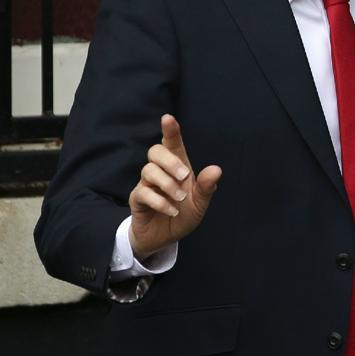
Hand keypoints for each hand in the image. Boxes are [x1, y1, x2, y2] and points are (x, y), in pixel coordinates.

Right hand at [127, 114, 221, 258]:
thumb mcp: (200, 202)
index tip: (168, 118)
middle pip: (155, 151)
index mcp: (178, 167)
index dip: (170, 131)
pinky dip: (160, 201)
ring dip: (167, 184)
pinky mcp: (137, 199)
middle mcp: (161, 172)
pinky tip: (172, 210)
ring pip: (148, 170)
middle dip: (170, 161)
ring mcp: (147, 184)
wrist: (165, 237)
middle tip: (184, 176)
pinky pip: (142, 193)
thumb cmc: (183, 214)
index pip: (172, 144)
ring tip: (180, 199)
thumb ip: (207, 187)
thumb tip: (216, 169)